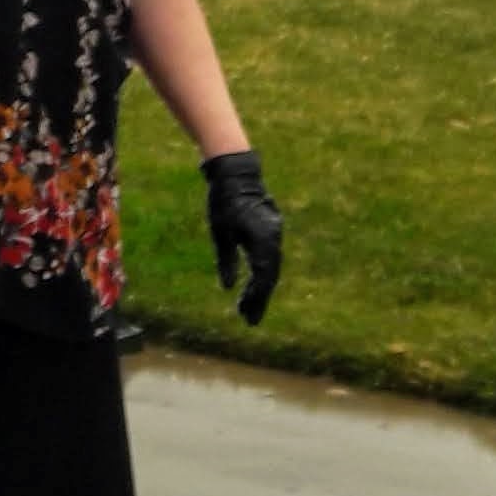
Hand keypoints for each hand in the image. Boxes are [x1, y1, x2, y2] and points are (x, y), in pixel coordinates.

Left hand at [203, 149, 285, 324]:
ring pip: (271, 268)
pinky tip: (253, 288)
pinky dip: (262, 275)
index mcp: (262, 237)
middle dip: (259, 298)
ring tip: (248, 310)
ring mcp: (275, 234)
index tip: (245, 314)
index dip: (255, 296)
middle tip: (248, 320)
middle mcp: (274, 237)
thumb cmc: (224, 202)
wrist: (237, 175)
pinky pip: (270, 259)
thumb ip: (226, 261)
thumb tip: (228, 288)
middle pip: (270, 275)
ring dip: (261, 289)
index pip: (263, 274)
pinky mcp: (272, 232)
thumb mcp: (220, 232)